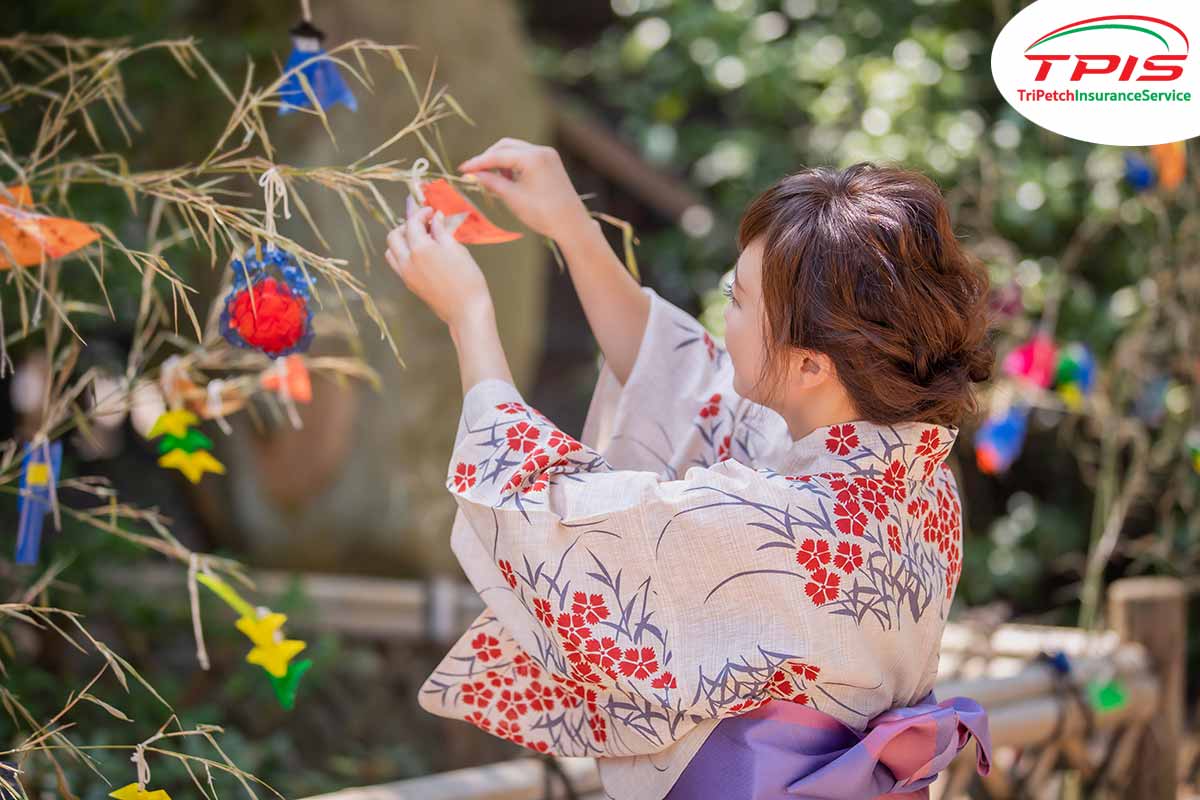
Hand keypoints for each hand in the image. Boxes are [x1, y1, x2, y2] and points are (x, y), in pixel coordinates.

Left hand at [386, 196, 492, 328]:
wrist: (466, 310)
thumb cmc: (467, 279)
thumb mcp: (457, 249)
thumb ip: (442, 231)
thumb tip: (436, 218)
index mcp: (420, 249)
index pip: (413, 222)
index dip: (422, 213)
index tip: (431, 211)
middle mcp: (407, 261)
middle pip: (394, 235)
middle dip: (407, 225)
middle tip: (424, 224)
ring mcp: (405, 274)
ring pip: (391, 250)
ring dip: (401, 240)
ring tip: (420, 239)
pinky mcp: (409, 284)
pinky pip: (397, 264)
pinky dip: (403, 254)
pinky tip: (420, 254)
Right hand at [458, 137, 591, 241]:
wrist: (572, 225)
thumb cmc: (543, 214)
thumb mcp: (513, 198)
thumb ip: (491, 183)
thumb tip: (473, 175)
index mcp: (533, 158)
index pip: (497, 155)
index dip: (478, 163)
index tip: (462, 170)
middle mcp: (541, 151)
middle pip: (505, 146)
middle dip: (489, 159)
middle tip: (475, 174)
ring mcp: (548, 155)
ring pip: (515, 150)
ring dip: (501, 162)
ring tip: (494, 181)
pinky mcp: (551, 162)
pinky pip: (526, 157)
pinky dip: (514, 165)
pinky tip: (509, 180)